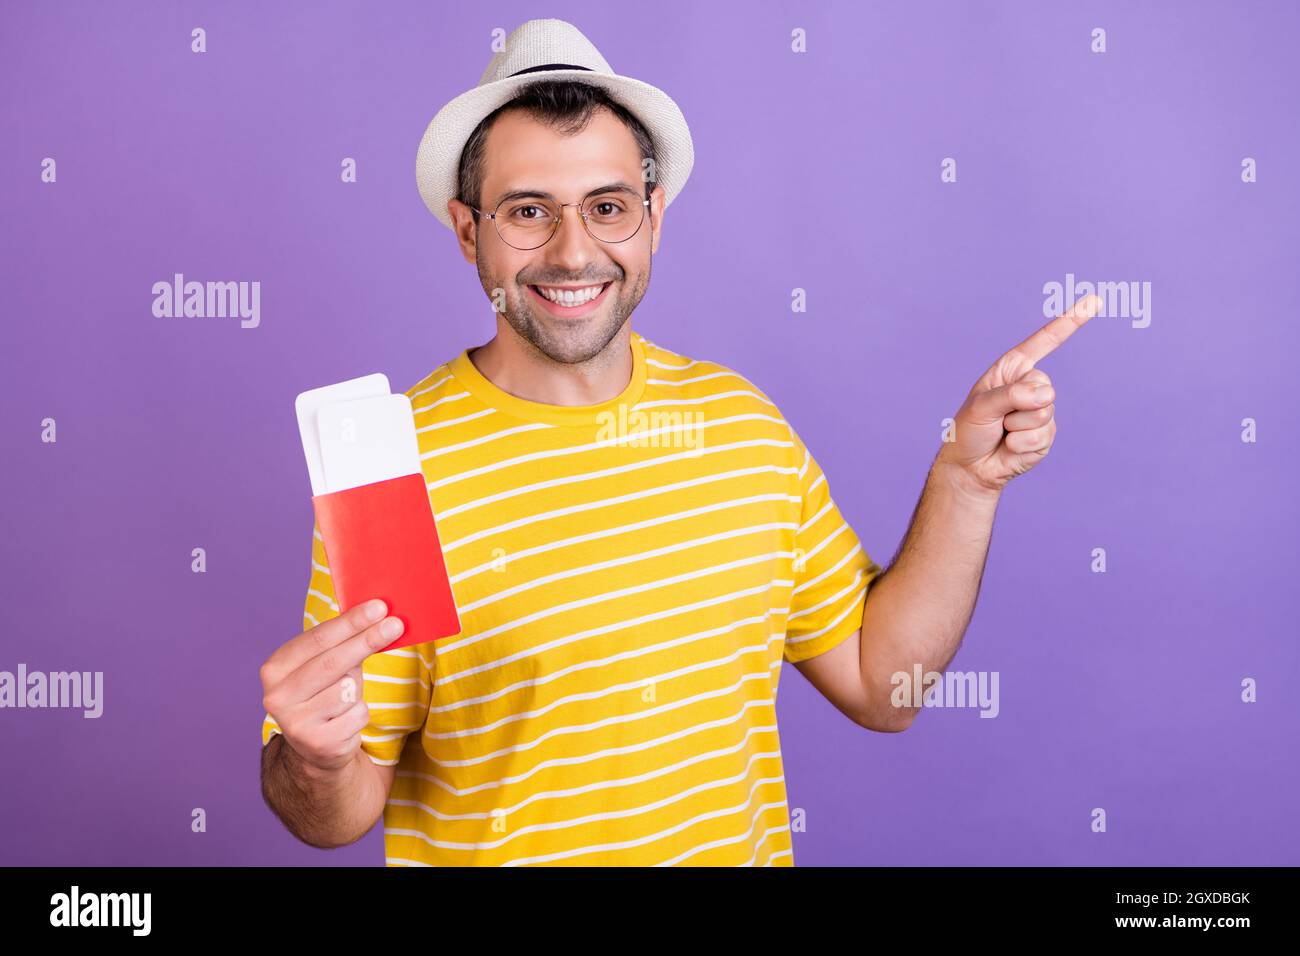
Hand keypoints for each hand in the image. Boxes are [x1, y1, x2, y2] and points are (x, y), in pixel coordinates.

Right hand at [259, 598, 403, 772]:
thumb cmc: (323, 693)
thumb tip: (379, 616)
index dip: (350, 622)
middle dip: (367, 640)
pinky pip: (357, 714)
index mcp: (274, 669)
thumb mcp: (321, 665)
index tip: (378, 608)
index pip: (318, 639)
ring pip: (348, 689)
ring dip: (357, 688)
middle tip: (395, 625)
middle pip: (333, 662)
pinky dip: (359, 712)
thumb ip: (341, 642)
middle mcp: (278, 696)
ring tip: (345, 697)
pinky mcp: (319, 743)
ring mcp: (296, 723)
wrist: (314, 747)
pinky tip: (345, 719)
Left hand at [937, 294, 1099, 496]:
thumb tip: (1046, 396)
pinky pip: (1042, 437)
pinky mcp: (1047, 435)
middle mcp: (1030, 385)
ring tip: (1002, 433)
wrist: (970, 467)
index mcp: (1013, 368)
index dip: (1070, 322)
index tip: (1095, 301)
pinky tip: (1010, 448)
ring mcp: (1042, 410)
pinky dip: (1021, 446)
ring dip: (1017, 429)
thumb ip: (1011, 396)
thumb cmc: (969, 430)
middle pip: (1043, 388)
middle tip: (997, 420)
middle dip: (1016, 407)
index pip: (1045, 341)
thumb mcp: (981, 406)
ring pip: (1044, 414)